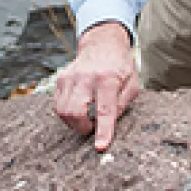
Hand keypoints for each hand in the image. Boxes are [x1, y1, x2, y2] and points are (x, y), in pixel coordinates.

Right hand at [54, 21, 139, 151]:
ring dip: (75, 122)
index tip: (100, 147)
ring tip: (87, 118)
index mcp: (108, 78)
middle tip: (93, 127)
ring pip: (63, 111)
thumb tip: (110, 124)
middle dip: (83, 128)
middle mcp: (86, 77)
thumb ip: (123, 105)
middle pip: (75, 112)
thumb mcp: (132, 84)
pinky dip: (68, 114)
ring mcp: (70, 77)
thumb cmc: (120, 66)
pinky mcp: (61, 79)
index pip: (104, 110)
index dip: (102, 131)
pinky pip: (58, 105)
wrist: (103, 44)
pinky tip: (79, 108)